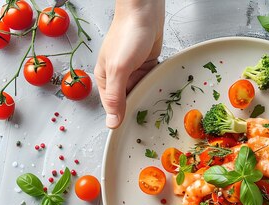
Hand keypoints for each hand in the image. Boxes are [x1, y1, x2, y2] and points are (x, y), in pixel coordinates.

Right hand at [95, 0, 164, 128]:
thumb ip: (116, 97)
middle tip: (151, 120)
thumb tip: (111, 122)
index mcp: (106, 79)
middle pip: (128, 102)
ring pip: (141, 92)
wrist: (144, 11)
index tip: (133, 129)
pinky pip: (151, 81)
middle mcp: (118, 77)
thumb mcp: (119, 69)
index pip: (112, 108)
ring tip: (158, 105)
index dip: (122, 118)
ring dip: (149, 96)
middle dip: (138, 107)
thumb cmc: (127, 34)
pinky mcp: (146, 65)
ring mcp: (133, 71)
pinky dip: (156, 84)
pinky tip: (162, 88)